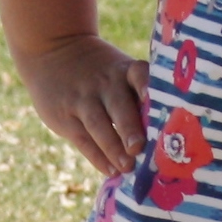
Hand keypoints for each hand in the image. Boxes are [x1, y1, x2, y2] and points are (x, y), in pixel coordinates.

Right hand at [17, 34, 148, 177]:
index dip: (145, 85)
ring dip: (113, 147)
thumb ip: (138, 94)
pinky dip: (97, 156)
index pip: (138, 74)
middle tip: (138, 148)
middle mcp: (105, 83)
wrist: (54, 52)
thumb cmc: (103, 73)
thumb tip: (167, 135)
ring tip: (126, 166)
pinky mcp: (65, 116)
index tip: (151, 99)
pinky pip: (83, 139)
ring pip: (98, 124)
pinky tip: (110, 170)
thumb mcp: (119, 71)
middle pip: (118, 105)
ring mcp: (83, 99)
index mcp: (125, 71)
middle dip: (128, 127)